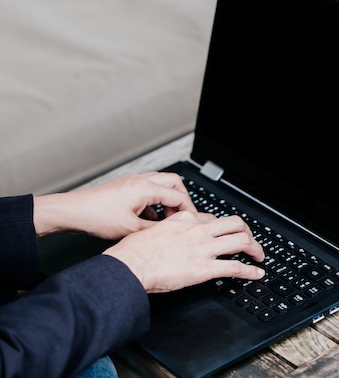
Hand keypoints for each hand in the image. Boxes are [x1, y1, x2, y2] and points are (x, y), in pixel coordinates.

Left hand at [33, 172, 196, 238]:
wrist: (72, 212)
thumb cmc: (96, 217)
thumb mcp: (131, 229)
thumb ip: (155, 229)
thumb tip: (171, 232)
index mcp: (146, 188)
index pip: (178, 195)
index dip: (189, 209)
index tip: (192, 220)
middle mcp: (140, 180)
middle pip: (174, 182)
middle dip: (182, 199)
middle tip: (183, 215)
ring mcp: (131, 182)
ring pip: (160, 184)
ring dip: (167, 199)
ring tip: (166, 217)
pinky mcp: (124, 187)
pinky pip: (147, 189)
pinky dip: (154, 201)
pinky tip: (149, 218)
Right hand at [103, 211, 265, 292]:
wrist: (129, 265)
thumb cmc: (134, 251)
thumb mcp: (153, 231)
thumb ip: (169, 231)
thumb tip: (171, 237)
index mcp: (185, 219)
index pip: (213, 218)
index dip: (223, 227)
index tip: (226, 234)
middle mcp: (198, 230)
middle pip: (235, 223)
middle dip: (247, 232)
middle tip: (250, 241)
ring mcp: (204, 248)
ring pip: (241, 240)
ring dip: (255, 248)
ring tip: (259, 256)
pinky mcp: (205, 268)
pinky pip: (236, 267)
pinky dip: (251, 271)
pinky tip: (256, 274)